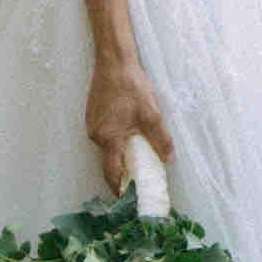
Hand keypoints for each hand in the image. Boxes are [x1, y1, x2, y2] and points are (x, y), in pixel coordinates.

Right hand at [84, 63, 176, 193]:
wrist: (114, 62)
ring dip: (118, 154)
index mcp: (109, 138)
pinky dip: (114, 140)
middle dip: (121, 172)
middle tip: (136, 179)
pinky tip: (126, 133)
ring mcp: (91, 124)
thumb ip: (161, 140)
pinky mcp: (92, 115)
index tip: (126, 199)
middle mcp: (96, 135)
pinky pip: (103, 135)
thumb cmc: (132, 87)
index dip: (118, 188)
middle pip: (108, 161)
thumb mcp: (151, 114)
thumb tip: (169, 160)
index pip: (111, 173)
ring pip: (106, 147)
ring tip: (135, 156)